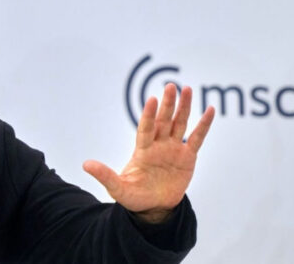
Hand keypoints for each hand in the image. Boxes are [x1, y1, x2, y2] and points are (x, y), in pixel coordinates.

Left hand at [83, 83, 213, 222]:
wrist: (154, 207)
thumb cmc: (134, 196)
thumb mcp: (118, 189)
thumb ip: (105, 176)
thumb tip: (85, 165)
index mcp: (142, 150)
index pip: (146, 129)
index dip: (149, 115)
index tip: (152, 100)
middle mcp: (158, 145)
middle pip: (164, 121)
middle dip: (168, 104)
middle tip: (171, 86)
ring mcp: (173, 149)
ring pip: (179, 124)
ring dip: (184, 107)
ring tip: (186, 89)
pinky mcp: (188, 157)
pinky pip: (197, 138)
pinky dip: (203, 125)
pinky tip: (209, 110)